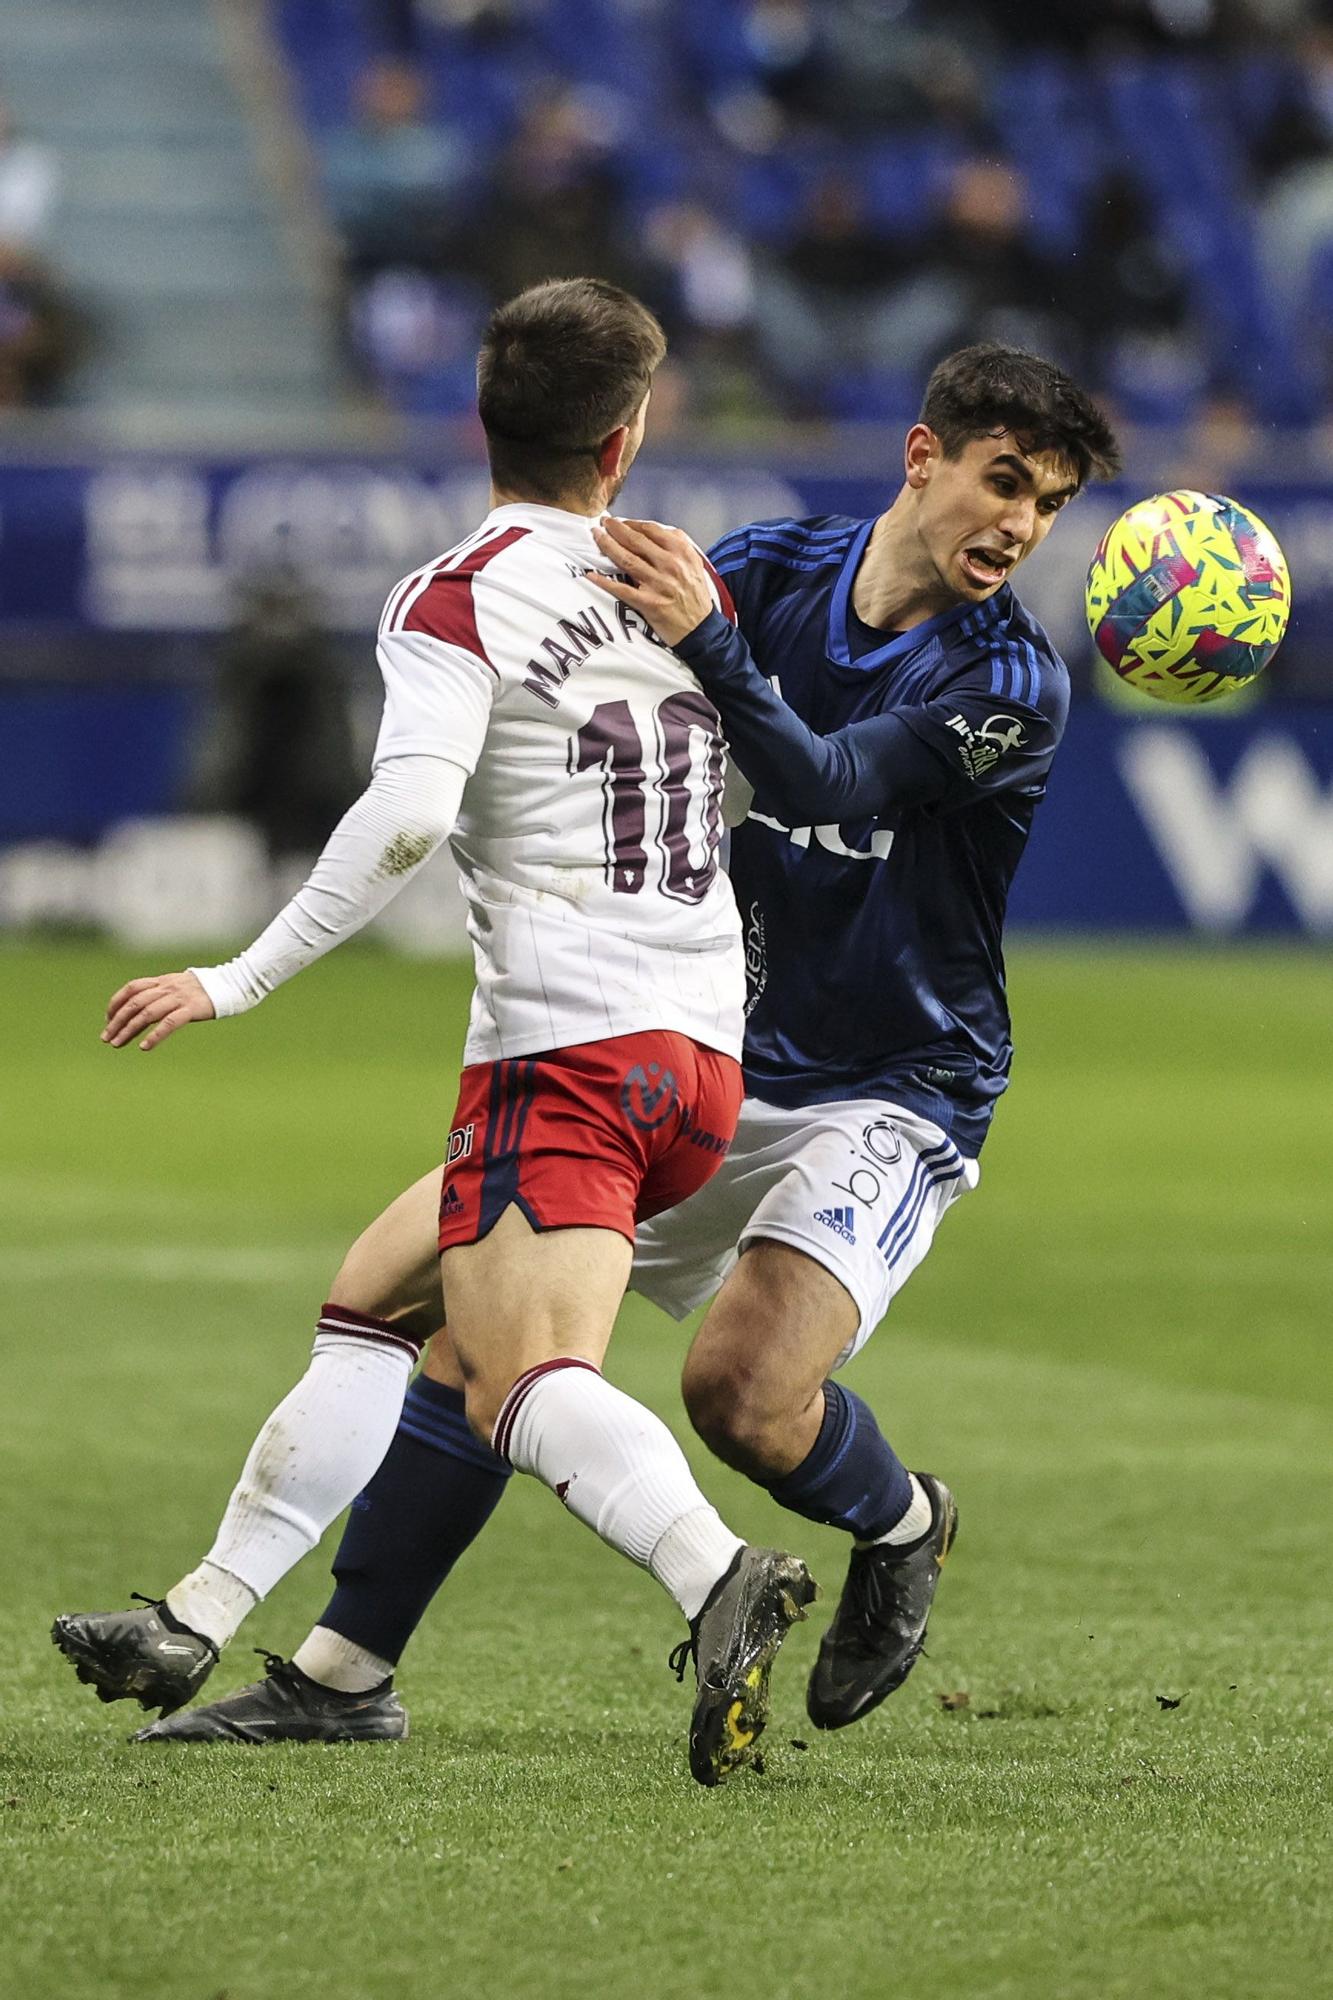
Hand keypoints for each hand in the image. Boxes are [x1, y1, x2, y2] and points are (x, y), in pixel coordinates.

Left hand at [102, 970, 215, 1051]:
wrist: (232, 985)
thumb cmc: (204, 989)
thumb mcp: (178, 985)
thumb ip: (161, 992)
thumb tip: (141, 1006)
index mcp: (162, 981)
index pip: (131, 988)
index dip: (116, 1003)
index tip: (108, 1020)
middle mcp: (167, 988)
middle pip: (134, 1003)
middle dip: (117, 1021)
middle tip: (106, 1038)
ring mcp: (179, 998)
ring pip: (147, 1014)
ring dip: (129, 1030)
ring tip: (117, 1043)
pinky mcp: (191, 1010)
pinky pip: (169, 1023)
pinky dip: (154, 1035)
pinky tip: (144, 1046)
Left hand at [588, 517, 714, 646]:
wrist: (701, 628)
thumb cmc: (695, 596)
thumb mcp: (695, 564)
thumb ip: (678, 546)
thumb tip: (655, 532)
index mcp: (682, 553)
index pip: (651, 530)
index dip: (632, 523)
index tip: (620, 521)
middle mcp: (671, 565)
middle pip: (636, 541)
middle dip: (615, 529)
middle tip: (602, 522)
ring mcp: (659, 584)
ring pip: (626, 559)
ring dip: (607, 546)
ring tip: (596, 537)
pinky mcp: (649, 603)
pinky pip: (621, 590)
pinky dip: (604, 582)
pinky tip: (591, 575)